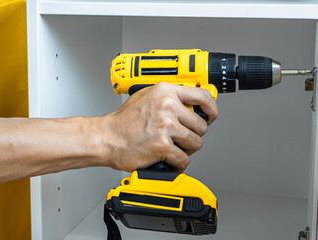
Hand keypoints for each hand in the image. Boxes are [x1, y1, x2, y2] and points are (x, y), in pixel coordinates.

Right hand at [99, 82, 218, 171]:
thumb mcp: (145, 97)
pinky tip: (168, 160)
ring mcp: (166, 126)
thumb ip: (167, 97)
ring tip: (172, 149)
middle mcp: (168, 106)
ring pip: (196, 143)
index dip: (212, 108)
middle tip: (180, 139)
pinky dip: (177, 164)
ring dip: (185, 150)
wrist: (105, 138)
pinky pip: (184, 159)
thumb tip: (188, 103)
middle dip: (193, 135)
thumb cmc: (123, 122)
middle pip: (201, 125)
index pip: (202, 95)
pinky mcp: (163, 145)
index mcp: (165, 91)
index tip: (211, 116)